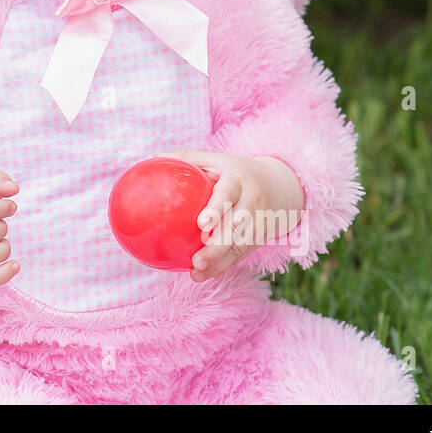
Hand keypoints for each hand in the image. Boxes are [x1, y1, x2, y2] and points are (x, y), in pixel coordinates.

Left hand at [158, 150, 304, 282]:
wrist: (278, 184)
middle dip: (218, 246)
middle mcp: (252, 201)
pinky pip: (242, 254)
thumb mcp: (216, 159)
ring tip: (196, 271)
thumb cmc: (235, 171)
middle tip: (196, 260)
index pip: (228, 194)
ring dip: (219, 261)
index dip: (217, 208)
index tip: (202, 223)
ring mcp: (259, 221)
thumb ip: (187, 158)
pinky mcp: (260, 237)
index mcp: (238, 179)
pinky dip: (223, 266)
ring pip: (241, 245)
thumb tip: (153, 158)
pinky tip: (202, 274)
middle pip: (237, 227)